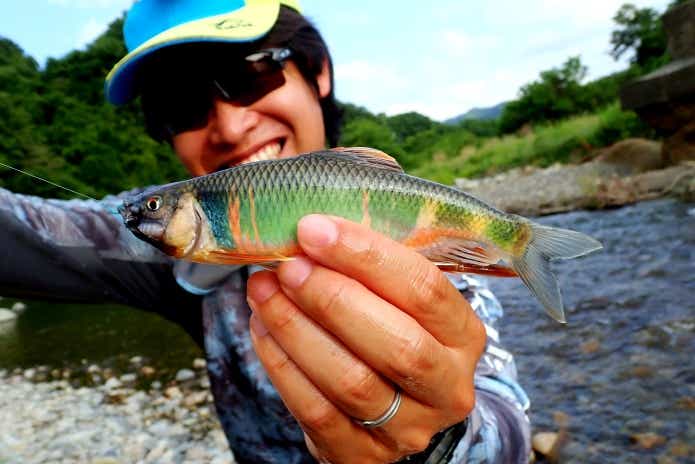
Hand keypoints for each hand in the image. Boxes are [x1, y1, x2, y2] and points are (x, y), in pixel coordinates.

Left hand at [246, 215, 486, 462]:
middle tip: (288, 266)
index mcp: (464, 335)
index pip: (425, 290)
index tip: (314, 229)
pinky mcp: (364, 456)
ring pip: (351, 380)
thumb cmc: (394, 332)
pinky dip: (282, 365)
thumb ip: (372, 267)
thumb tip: (311, 229)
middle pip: (395, 343)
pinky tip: (263, 328)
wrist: (397, 407)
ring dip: (296, 328)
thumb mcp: (402, 300)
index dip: (366, 256)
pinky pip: (316, 411)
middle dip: (331, 298)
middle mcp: (447, 387)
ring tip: (264, 290)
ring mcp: (408, 429)